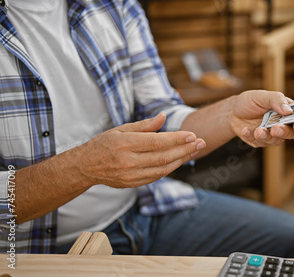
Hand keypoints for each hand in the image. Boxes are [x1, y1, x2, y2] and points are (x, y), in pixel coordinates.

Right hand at [75, 114, 205, 187]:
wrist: (86, 166)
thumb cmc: (104, 143)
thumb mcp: (121, 129)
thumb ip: (144, 125)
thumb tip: (164, 117)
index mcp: (124, 144)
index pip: (156, 142)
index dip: (177, 139)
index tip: (192, 135)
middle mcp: (128, 161)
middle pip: (163, 157)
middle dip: (185, 150)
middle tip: (200, 142)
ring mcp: (131, 175)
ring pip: (163, 169)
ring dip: (181, 160)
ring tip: (194, 150)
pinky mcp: (133, 184)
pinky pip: (157, 176)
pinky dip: (170, 168)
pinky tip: (180, 160)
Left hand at [230, 90, 293, 146]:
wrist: (232, 111)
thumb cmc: (249, 101)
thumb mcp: (262, 96)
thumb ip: (276, 100)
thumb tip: (289, 110)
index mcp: (286, 111)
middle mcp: (281, 124)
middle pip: (290, 133)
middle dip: (283, 132)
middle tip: (275, 129)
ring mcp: (271, 134)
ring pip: (275, 140)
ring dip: (266, 136)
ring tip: (257, 131)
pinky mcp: (260, 141)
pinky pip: (259, 142)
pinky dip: (251, 136)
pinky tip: (245, 130)